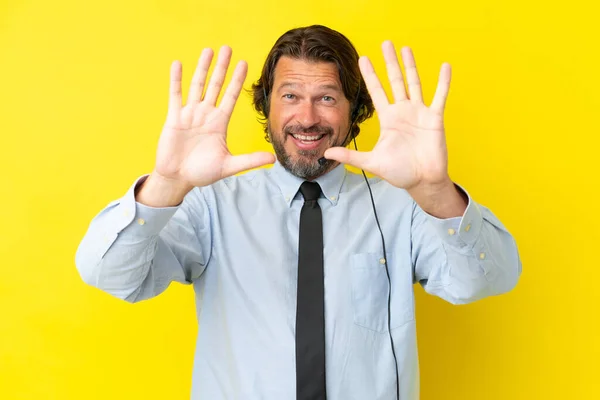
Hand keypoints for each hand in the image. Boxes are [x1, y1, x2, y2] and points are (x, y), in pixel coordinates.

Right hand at [152, 46, 274, 192]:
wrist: (178, 178)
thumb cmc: (202, 172)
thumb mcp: (229, 166)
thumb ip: (250, 160)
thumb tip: (274, 158)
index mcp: (219, 123)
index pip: (231, 96)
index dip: (237, 80)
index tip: (244, 63)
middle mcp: (206, 115)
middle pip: (216, 86)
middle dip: (222, 67)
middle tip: (228, 48)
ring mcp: (189, 114)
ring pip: (197, 86)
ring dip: (202, 68)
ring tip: (209, 50)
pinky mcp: (174, 118)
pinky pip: (175, 95)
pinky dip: (176, 80)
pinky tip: (178, 64)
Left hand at [324, 41, 450, 190]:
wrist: (422, 181)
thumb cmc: (399, 172)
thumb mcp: (372, 162)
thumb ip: (350, 156)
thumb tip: (327, 154)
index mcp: (388, 119)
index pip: (376, 92)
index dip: (370, 76)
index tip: (362, 59)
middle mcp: (403, 112)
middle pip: (394, 81)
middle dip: (389, 62)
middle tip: (385, 43)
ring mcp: (419, 113)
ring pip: (414, 83)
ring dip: (411, 66)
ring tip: (406, 48)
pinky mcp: (434, 118)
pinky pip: (440, 96)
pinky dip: (443, 82)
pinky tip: (445, 67)